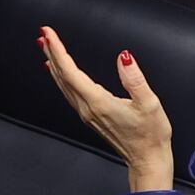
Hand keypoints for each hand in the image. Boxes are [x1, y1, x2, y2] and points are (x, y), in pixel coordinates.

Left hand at [39, 27, 179, 192]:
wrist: (147, 159)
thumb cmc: (150, 135)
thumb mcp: (148, 103)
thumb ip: (134, 79)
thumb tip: (124, 57)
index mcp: (98, 103)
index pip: (71, 72)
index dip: (58, 51)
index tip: (49, 34)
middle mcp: (88, 109)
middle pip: (62, 77)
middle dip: (52, 54)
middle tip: (44, 35)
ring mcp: (87, 114)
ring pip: (64, 85)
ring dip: (54, 65)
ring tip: (47, 49)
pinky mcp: (91, 117)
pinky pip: (69, 93)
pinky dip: (62, 79)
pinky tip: (60, 74)